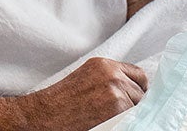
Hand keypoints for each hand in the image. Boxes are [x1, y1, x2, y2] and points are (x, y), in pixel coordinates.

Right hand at [21, 57, 148, 130]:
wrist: (46, 114)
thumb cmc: (62, 101)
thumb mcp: (86, 78)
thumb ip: (108, 78)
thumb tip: (130, 88)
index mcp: (104, 64)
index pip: (138, 74)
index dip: (138, 88)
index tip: (136, 97)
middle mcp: (112, 73)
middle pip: (140, 90)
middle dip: (134, 101)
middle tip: (121, 112)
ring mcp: (116, 88)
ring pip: (138, 104)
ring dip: (129, 112)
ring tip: (111, 117)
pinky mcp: (118, 105)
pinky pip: (133, 116)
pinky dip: (126, 121)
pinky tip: (112, 121)